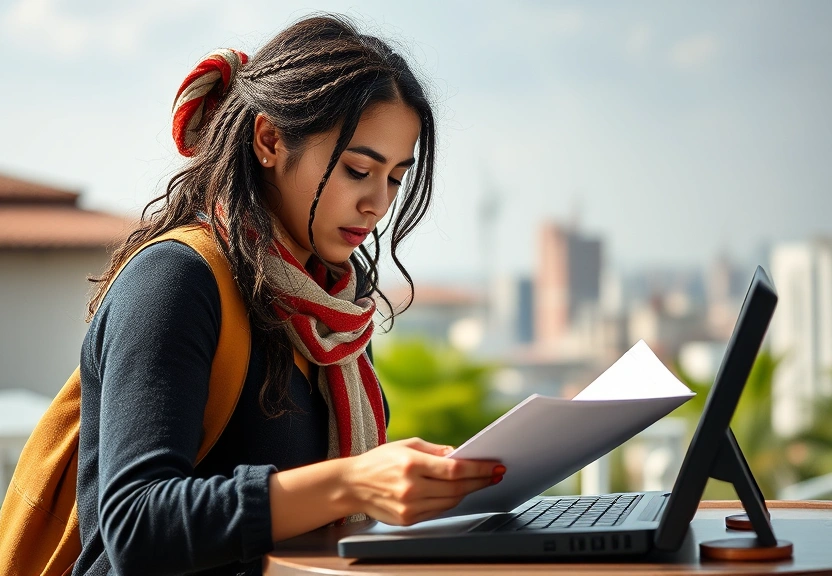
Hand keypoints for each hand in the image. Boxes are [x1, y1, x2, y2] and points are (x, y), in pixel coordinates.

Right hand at [342, 437, 504, 525]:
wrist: (352, 485)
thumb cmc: (380, 461)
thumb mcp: (407, 445)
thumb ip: (435, 451)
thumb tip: (460, 455)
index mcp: (411, 464)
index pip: (454, 469)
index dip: (478, 469)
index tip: (495, 466)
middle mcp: (411, 487)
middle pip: (456, 488)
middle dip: (480, 481)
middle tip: (495, 474)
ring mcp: (409, 507)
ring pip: (450, 502)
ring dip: (468, 492)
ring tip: (480, 482)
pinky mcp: (407, 520)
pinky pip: (437, 511)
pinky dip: (450, 501)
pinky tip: (458, 492)